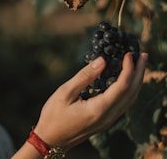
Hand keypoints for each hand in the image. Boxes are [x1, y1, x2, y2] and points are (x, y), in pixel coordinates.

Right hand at [33, 52, 147, 151]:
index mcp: (99, 109)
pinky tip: (125, 82)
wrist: (50, 140)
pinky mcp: (104, 122)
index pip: (122, 86)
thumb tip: (102, 61)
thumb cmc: (53, 116)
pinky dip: (128, 90)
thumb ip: (85, 77)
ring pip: (129, 100)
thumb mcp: (65, 93)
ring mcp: (108, 121)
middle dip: (139, 73)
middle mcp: (108, 117)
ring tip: (138, 66)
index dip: (128, 68)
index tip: (128, 54)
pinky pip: (123, 104)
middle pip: (131, 93)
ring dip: (136, 82)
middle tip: (143, 55)